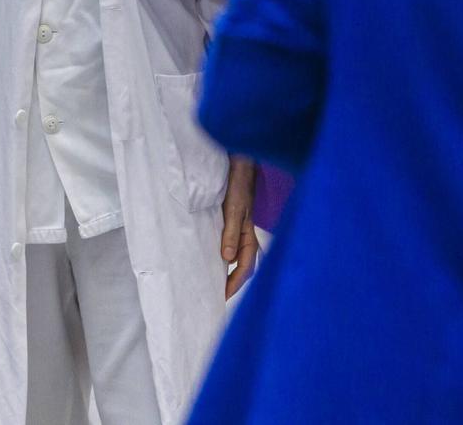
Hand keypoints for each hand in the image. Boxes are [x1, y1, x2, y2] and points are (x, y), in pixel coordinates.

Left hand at [221, 156, 258, 297]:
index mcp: (250, 236)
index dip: (234, 283)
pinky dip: (223, 257)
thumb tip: (227, 259)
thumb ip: (231, 233)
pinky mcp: (231, 223)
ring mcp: (239, 230)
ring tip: (215, 283)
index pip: (245, 267)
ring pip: (237, 258)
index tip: (222, 295)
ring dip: (228, 272)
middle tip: (218, 297)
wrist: (238, 165)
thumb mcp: (235, 210)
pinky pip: (229, 246)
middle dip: (233, 283)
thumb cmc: (238, 186)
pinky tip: (212, 260)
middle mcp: (246, 237)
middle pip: (243, 267)